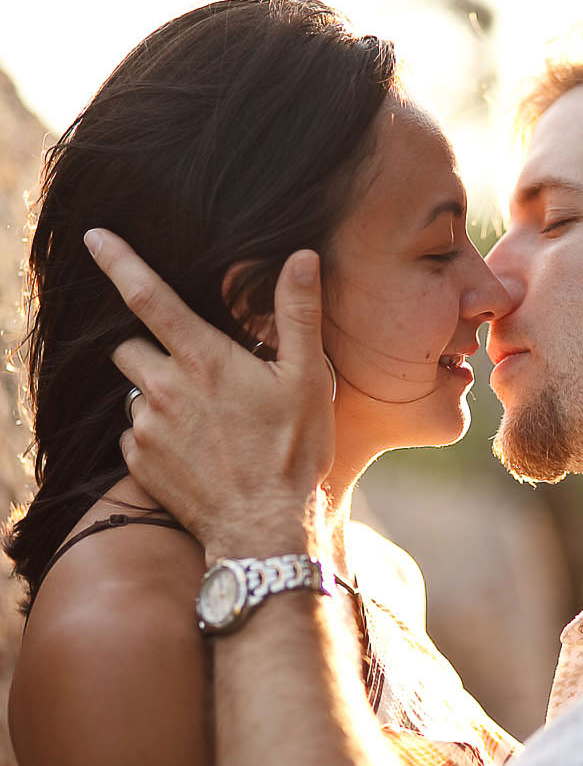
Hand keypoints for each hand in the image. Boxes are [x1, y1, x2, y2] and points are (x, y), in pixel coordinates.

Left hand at [84, 230, 335, 555]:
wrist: (264, 529)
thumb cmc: (293, 452)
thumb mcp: (306, 378)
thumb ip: (297, 313)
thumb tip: (300, 256)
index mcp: (202, 358)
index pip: (146, 295)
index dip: (117, 260)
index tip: (93, 236)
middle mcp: (163, 388)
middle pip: (128, 346)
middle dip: (151, 347)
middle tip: (196, 370)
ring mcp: (146, 428)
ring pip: (133, 392)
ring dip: (157, 393)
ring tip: (203, 418)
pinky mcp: (139, 464)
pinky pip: (135, 434)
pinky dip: (156, 434)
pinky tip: (194, 450)